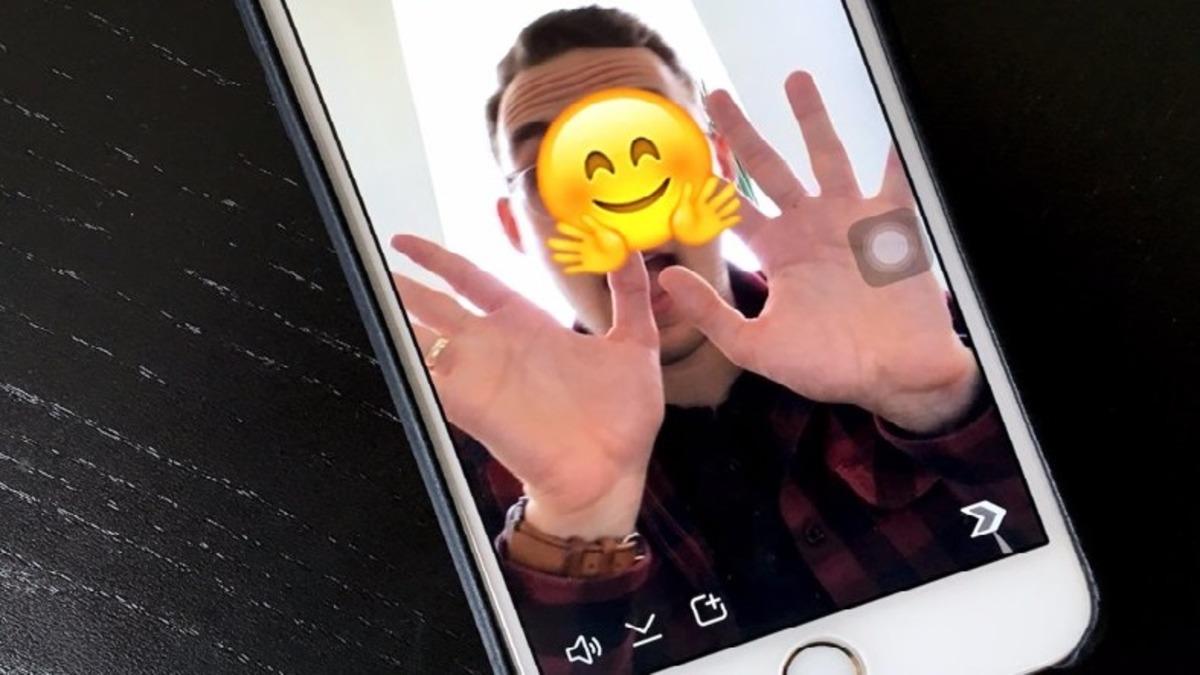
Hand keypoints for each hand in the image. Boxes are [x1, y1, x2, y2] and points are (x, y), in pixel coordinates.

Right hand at [390, 235, 662, 538]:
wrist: (613, 473)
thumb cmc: (623, 417)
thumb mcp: (635, 342)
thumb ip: (629, 293)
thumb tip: (628, 246)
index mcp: (527, 324)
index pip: (471, 280)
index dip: (439, 259)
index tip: (405, 241)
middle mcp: (496, 347)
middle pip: (435, 305)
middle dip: (401, 286)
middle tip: (363, 262)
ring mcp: (479, 377)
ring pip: (422, 338)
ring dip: (393, 318)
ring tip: (363, 294)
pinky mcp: (472, 408)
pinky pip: (428, 380)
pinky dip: (405, 363)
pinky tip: (388, 344)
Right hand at [546, 214, 629, 273]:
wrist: (624, 254)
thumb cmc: (615, 240)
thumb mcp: (604, 231)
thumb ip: (593, 224)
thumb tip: (582, 216)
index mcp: (589, 236)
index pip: (575, 232)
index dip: (567, 230)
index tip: (558, 225)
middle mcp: (586, 246)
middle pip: (570, 245)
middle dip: (560, 244)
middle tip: (549, 242)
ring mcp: (587, 256)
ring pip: (571, 257)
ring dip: (563, 256)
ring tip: (553, 256)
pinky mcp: (590, 266)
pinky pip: (578, 268)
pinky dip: (572, 269)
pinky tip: (564, 270)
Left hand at [659, 72, 978, 432]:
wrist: (894, 378)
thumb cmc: (829, 368)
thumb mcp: (756, 347)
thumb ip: (712, 313)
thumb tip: (668, 279)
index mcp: (778, 255)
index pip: (736, 209)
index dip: (709, 183)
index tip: (680, 155)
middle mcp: (809, 229)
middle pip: (769, 168)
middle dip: (742, 133)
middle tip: (717, 97)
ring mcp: (850, 222)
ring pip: (826, 156)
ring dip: (810, 118)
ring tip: (794, 79)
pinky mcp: (893, 225)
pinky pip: (896, 178)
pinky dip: (896, 153)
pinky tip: (891, 125)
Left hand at [670, 176, 741, 245]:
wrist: (682, 236)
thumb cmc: (680, 220)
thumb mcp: (683, 206)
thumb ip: (686, 195)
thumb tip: (688, 183)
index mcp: (700, 203)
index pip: (707, 192)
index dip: (711, 185)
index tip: (715, 178)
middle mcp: (708, 209)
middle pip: (719, 199)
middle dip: (726, 193)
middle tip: (733, 185)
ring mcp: (713, 218)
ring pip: (725, 210)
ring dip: (731, 206)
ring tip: (737, 200)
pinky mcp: (717, 227)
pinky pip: (727, 223)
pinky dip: (732, 220)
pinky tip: (739, 217)